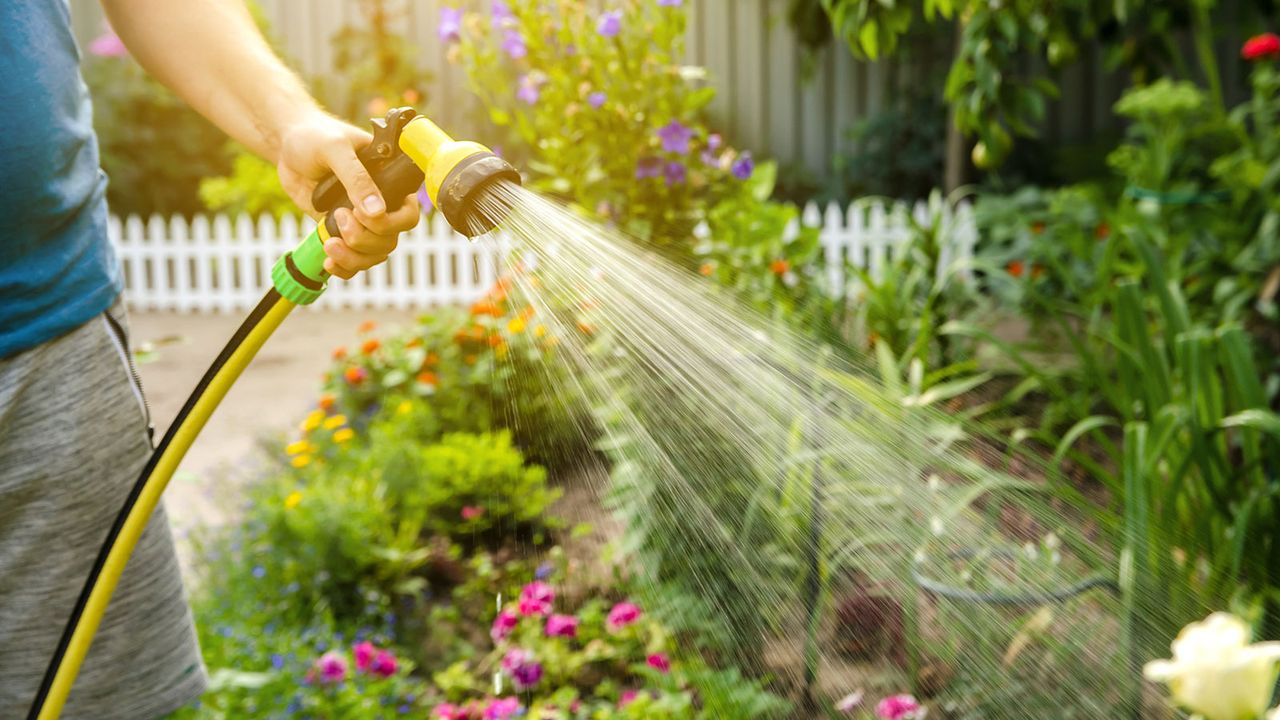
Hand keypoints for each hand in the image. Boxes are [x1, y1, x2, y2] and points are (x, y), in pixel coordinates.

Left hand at [276, 113, 420, 279]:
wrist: (288, 147)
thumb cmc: (315, 137)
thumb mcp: (336, 149)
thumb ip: (356, 178)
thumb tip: (377, 211)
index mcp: (389, 181)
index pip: (407, 214)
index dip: (389, 223)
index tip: (360, 214)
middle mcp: (381, 204)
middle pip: (390, 239)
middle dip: (364, 239)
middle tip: (338, 217)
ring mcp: (362, 221)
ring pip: (374, 254)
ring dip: (354, 257)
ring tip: (329, 244)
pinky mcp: (342, 231)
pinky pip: (354, 260)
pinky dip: (344, 267)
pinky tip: (329, 262)